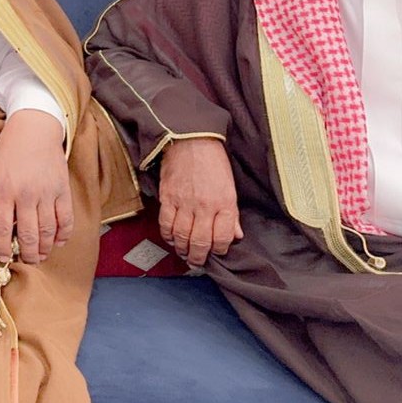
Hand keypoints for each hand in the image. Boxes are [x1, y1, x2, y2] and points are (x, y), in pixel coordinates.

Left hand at [0, 109, 70, 264]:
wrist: (35, 128)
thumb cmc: (9, 149)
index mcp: (5, 191)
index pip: (3, 228)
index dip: (2, 248)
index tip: (3, 258)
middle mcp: (26, 195)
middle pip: (28, 235)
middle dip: (27, 254)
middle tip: (26, 260)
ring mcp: (47, 193)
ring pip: (48, 231)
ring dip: (44, 248)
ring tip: (40, 255)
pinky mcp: (63, 190)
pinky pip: (66, 219)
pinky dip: (63, 234)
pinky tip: (57, 242)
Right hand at [158, 137, 240, 265]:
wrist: (191, 140)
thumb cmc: (213, 162)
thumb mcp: (230, 187)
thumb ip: (232, 214)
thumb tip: (235, 235)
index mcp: (224, 203)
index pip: (222, 237)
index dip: (219, 250)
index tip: (216, 252)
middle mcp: (205, 206)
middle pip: (200, 242)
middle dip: (198, 257)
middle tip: (197, 261)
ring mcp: (184, 203)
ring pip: (181, 237)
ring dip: (182, 249)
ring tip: (184, 253)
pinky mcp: (167, 198)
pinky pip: (165, 224)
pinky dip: (168, 235)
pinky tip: (171, 238)